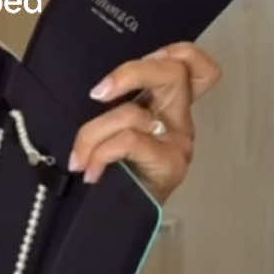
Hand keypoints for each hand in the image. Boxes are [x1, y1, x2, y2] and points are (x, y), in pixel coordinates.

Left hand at [68, 42, 222, 203]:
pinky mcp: (169, 164)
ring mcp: (177, 142)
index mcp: (167, 107)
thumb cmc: (119, 174)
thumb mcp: (115, 132)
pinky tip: (90, 170)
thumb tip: (89, 89)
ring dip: (93, 133)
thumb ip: (114, 108)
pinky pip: (129, 141)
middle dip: (129, 72)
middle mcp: (178, 120)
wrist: (122, 222)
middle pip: (174, 71)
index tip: (143, 61)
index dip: (177, 52)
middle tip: (98, 93)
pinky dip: (100, 152)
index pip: (195, 65)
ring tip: (79, 157)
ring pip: (134, 113)